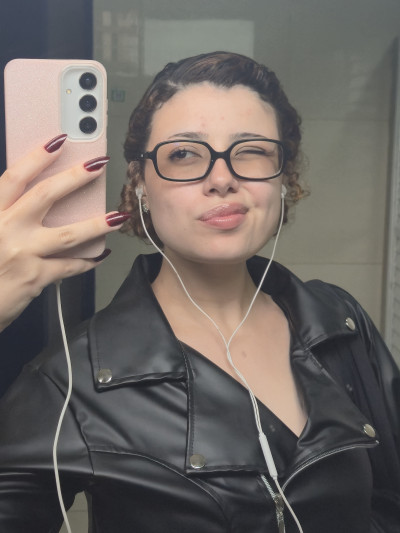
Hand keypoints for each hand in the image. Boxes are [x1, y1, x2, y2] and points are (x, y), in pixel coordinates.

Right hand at [0, 135, 129, 331]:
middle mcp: (5, 229)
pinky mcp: (35, 277)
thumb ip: (4, 212)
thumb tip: (26, 198)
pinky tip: (100, 255)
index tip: (57, 141)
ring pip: (67, 234)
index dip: (37, 158)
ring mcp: (22, 254)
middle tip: (98, 165)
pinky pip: (68, 267)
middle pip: (45, 196)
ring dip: (96, 224)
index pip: (15, 178)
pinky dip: (86, 261)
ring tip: (118, 217)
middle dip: (75, 178)